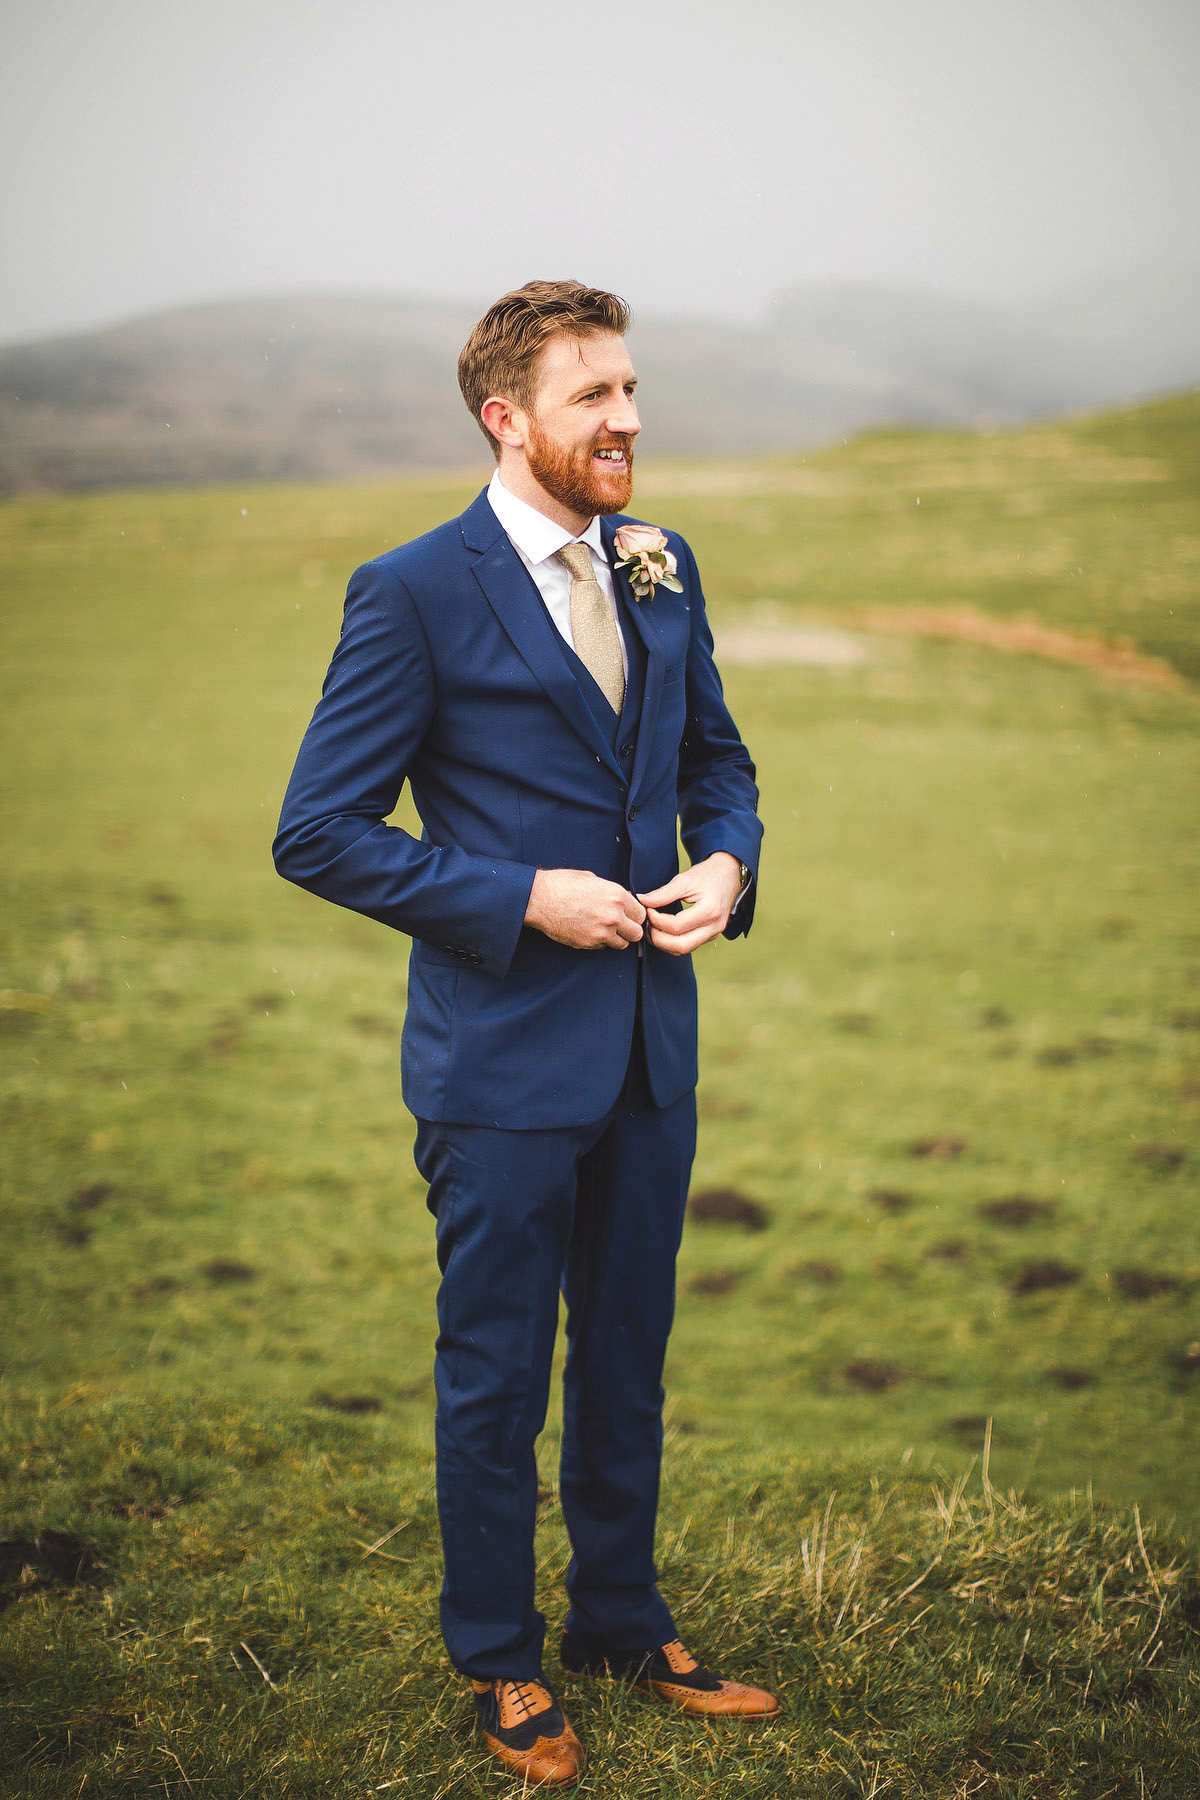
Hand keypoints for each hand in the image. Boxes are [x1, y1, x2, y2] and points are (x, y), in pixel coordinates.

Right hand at [525, 868, 646, 949]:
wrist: (539, 899)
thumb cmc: (563, 885)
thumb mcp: (593, 879)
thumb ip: (613, 893)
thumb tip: (625, 900)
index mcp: (617, 896)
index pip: (641, 914)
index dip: (635, 915)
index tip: (628, 915)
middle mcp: (613, 916)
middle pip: (636, 933)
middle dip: (630, 930)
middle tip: (620, 926)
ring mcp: (601, 932)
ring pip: (622, 944)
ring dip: (616, 938)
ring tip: (604, 929)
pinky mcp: (589, 943)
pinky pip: (603, 947)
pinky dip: (600, 942)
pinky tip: (589, 930)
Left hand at [638, 852, 743, 956]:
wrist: (729, 875)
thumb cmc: (708, 875)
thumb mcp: (685, 879)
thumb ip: (663, 893)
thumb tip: (642, 900)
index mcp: (710, 911)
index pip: (676, 926)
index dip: (656, 920)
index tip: (647, 909)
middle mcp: (714, 927)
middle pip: (680, 946)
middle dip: (657, 938)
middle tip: (647, 923)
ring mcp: (714, 934)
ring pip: (683, 950)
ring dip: (663, 943)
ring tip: (652, 927)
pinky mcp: (710, 936)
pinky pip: (688, 946)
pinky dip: (671, 942)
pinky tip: (662, 930)